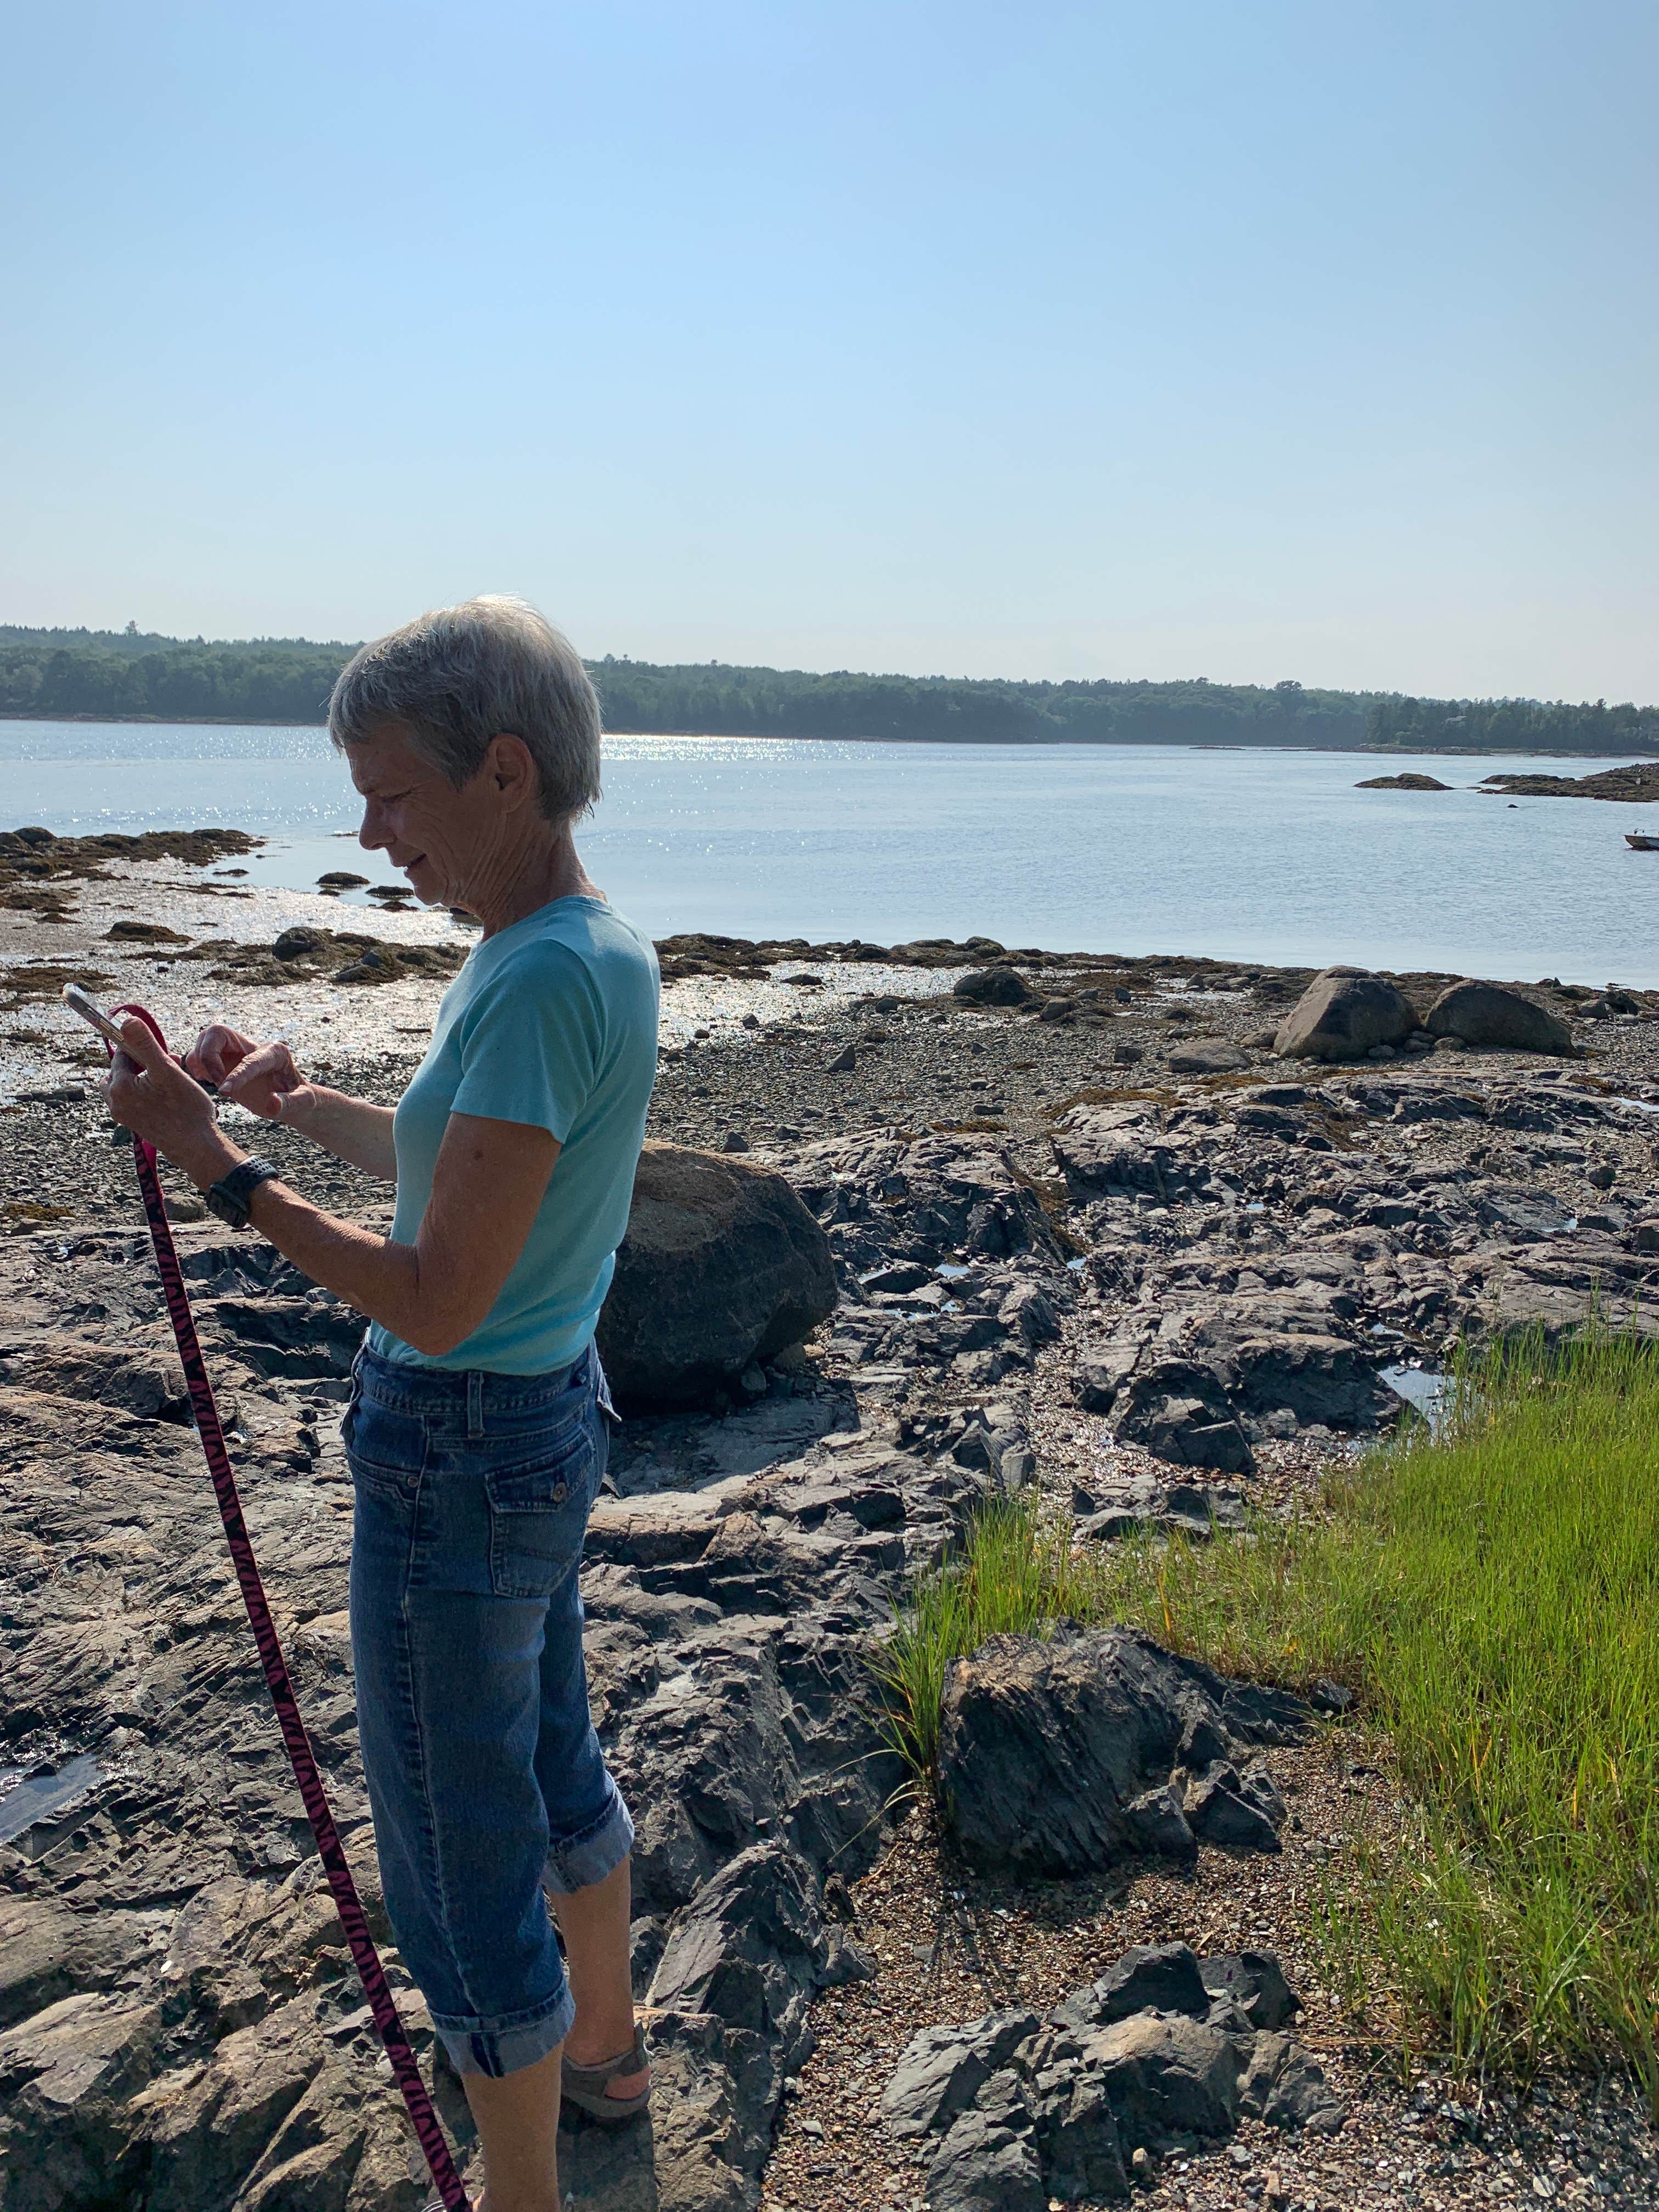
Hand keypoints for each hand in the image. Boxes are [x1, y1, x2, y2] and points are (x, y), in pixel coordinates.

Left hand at [106, 1020, 237, 1187]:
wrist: (197, 1147)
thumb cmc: (186, 1109)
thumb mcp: (167, 1070)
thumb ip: (145, 1044)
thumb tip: (126, 1019)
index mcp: (119, 1087)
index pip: (122, 1055)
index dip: (141, 1048)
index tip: (160, 1049)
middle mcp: (115, 1103)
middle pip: (121, 1071)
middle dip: (141, 1063)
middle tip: (166, 1064)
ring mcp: (124, 1116)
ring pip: (128, 1085)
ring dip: (145, 1077)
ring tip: (169, 1079)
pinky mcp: (134, 1125)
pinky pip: (134, 1100)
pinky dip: (147, 1092)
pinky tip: (169, 1095)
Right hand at [186, 1026, 316, 1124]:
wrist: (294, 1099)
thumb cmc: (300, 1100)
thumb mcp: (302, 1103)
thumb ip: (289, 1103)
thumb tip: (271, 1103)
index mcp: (275, 1053)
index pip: (250, 1059)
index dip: (236, 1075)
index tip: (225, 1092)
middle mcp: (252, 1046)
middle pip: (216, 1032)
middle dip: (208, 1055)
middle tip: (214, 1080)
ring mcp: (236, 1051)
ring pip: (204, 1039)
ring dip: (199, 1060)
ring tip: (209, 1081)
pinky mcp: (224, 1060)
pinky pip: (200, 1053)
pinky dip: (195, 1065)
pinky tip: (205, 1080)